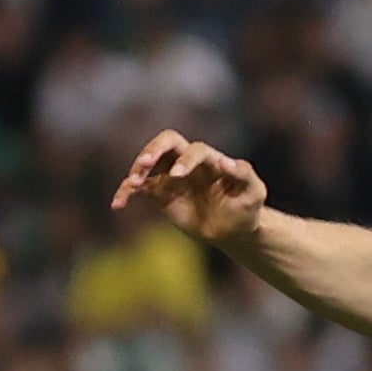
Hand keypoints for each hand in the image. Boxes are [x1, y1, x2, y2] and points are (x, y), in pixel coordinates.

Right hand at [114, 131, 267, 242]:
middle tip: (145, 164)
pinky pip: (138, 188)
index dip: (186, 159)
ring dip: (138, 168)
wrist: (233, 229)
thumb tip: (226, 161)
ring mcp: (172, 176)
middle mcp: (189, 162)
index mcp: (210, 159)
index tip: (178, 175)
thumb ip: (244, 175)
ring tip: (133, 182)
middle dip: (154, 149)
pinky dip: (126, 193)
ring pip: (150, 161)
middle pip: (167, 141)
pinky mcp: (160, 193)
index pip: (194, 149)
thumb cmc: (246, 208)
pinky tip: (118, 204)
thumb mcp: (254, 193)